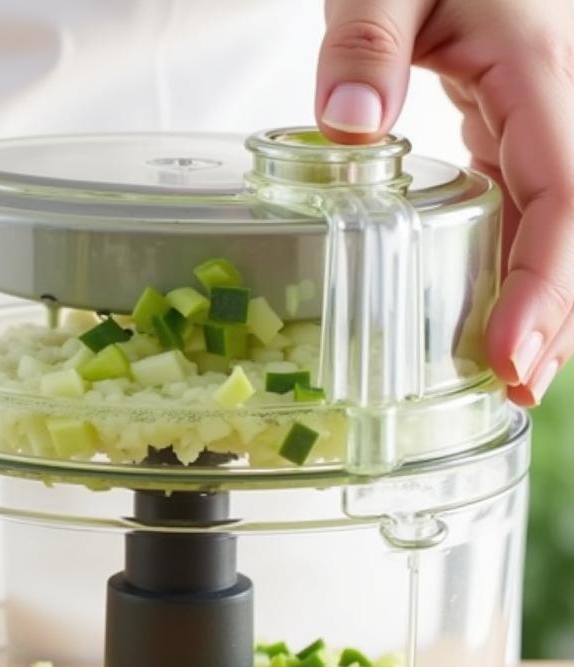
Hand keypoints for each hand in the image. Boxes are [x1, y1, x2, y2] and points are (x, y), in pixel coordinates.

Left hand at [315, 0, 573, 405]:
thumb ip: (365, 40)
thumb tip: (348, 124)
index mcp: (539, 68)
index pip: (564, 194)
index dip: (546, 284)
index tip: (510, 355)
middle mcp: (557, 102)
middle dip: (554, 315)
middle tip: (513, 391)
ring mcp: (541, 119)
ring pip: (560, 224)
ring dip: (540, 300)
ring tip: (503, 373)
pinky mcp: (515, 129)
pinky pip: (529, 207)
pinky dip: (514, 265)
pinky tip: (487, 311)